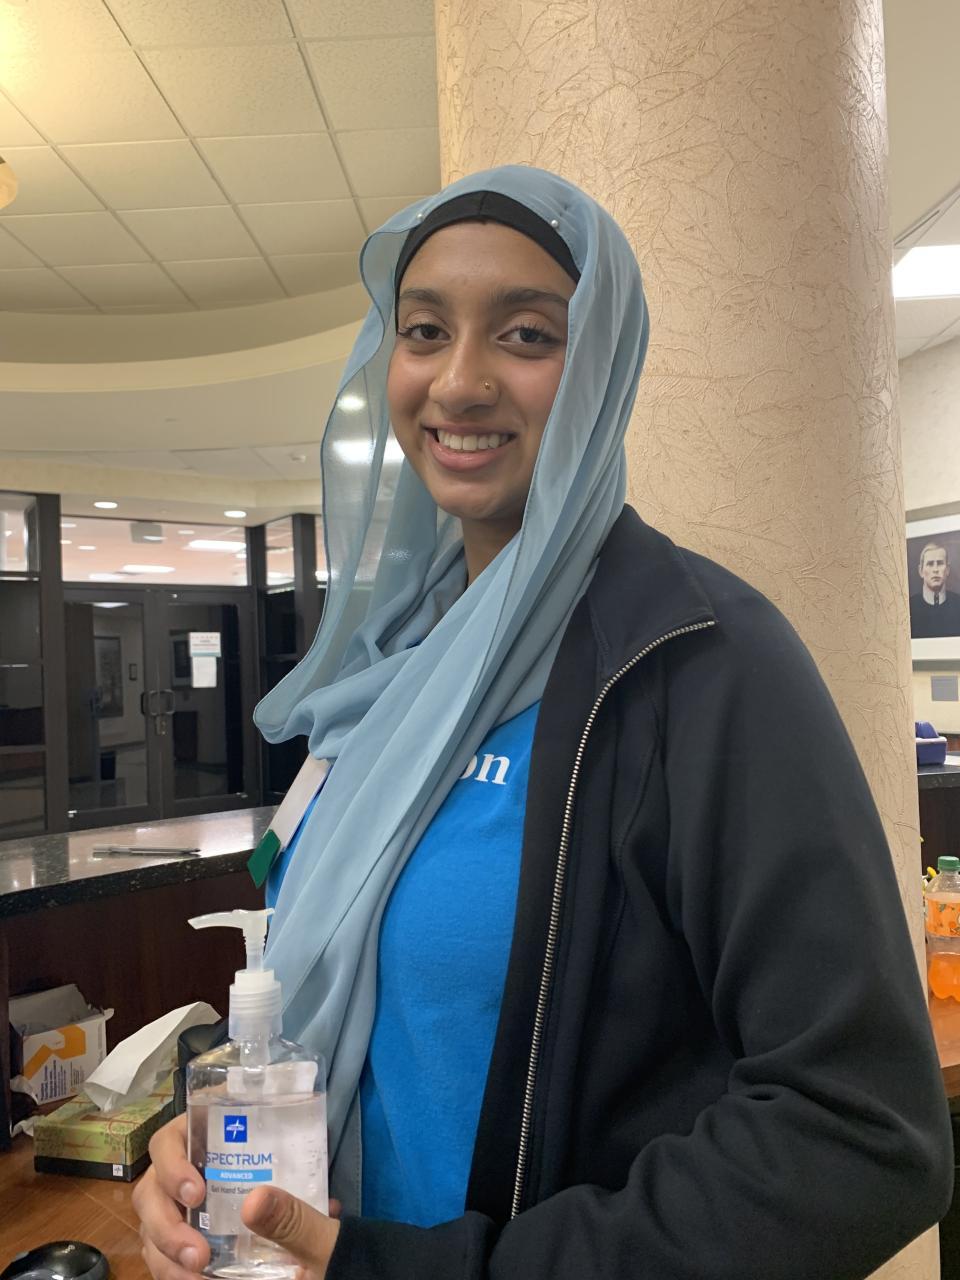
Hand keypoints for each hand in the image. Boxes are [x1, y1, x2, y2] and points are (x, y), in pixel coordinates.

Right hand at [133, 1114, 340, 1279]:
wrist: (332, 1271)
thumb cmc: (325, 1236)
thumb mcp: (317, 1228)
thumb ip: (293, 1216)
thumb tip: (255, 1201)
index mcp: (225, 1145)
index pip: (177, 1135)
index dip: (173, 1159)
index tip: (195, 1192)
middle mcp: (199, 1174)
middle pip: (153, 1187)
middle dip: (164, 1222)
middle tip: (196, 1254)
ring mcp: (189, 1213)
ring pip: (151, 1226)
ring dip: (164, 1253)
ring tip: (195, 1275)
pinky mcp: (187, 1247)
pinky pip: (161, 1258)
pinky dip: (171, 1272)